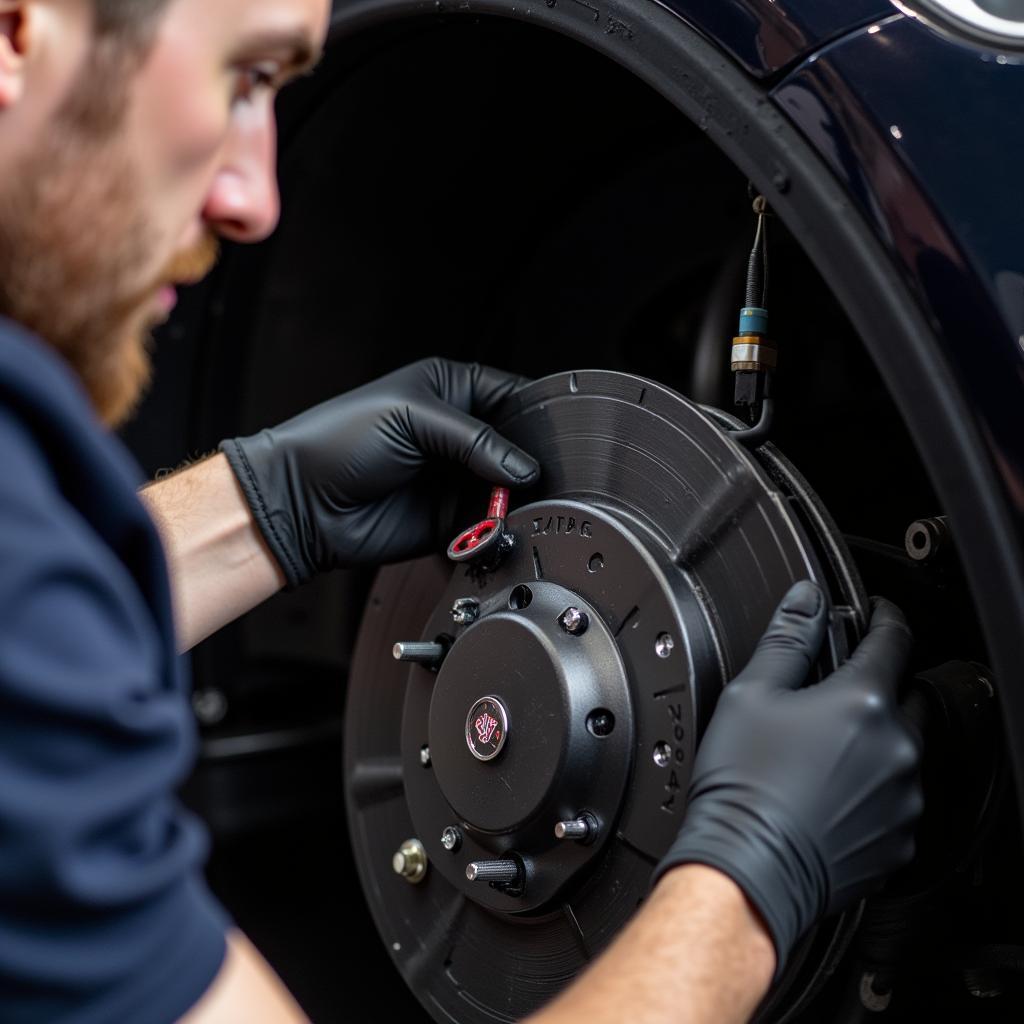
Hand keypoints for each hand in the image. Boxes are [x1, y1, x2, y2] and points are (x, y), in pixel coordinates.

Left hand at [220, 358, 538, 585]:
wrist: (303, 503)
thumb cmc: (339, 441)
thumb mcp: (413, 418)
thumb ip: (475, 439)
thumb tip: (522, 466)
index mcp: (450, 390)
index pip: (512, 394)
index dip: (536, 412)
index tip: (558, 431)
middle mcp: (457, 435)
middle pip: (516, 446)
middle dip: (530, 460)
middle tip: (537, 472)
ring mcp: (454, 478)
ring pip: (508, 488)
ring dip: (516, 496)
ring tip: (516, 499)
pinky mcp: (449, 519)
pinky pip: (488, 524)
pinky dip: (497, 527)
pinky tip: (497, 522)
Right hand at [653, 581, 921, 975]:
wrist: (749, 869)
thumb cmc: (745, 787)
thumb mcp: (751, 694)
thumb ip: (787, 638)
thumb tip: (806, 600)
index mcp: (863, 702)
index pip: (894, 639)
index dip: (883, 617)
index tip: (876, 614)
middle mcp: (897, 748)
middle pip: (908, 694)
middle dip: (880, 684)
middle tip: (835, 693)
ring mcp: (904, 798)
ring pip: (906, 749)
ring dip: (878, 739)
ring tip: (824, 752)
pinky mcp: (901, 840)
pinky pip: (899, 798)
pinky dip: (875, 788)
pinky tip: (831, 792)